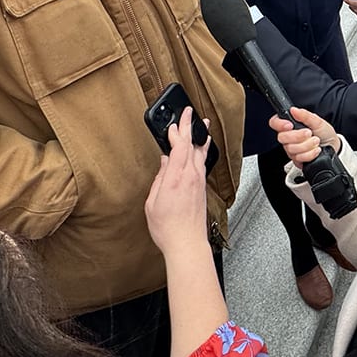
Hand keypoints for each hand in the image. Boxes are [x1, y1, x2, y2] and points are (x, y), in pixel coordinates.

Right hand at [145, 113, 210, 258]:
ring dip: (199, 137)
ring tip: (202, 125)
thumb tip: (165, 163)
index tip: (176, 119)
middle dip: (190, 127)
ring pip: (201, 153)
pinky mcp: (202, 188)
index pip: (181, 146)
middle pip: (193, 145)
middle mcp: (191, 177)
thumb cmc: (168, 227)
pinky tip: (201, 148)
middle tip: (188, 113)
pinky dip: (201, 150)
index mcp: (177, 178)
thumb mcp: (153, 202)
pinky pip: (203, 162)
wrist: (187, 243)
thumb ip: (160, 178)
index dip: (179, 130)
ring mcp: (199, 182)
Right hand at [270, 106, 339, 163]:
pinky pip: (298, 159)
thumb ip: (305, 115)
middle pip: (282, 138)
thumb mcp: (318, 121)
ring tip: (316, 141)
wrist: (333, 146)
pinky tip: (316, 150)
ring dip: (306, 145)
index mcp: (291, 125)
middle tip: (309, 133)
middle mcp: (288, 137)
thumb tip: (294, 110)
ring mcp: (292, 150)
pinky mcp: (297, 160)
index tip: (290, 125)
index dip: (279, 124)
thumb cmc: (324, 132)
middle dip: (297, 136)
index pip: (275, 123)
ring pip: (291, 149)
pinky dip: (309, 154)